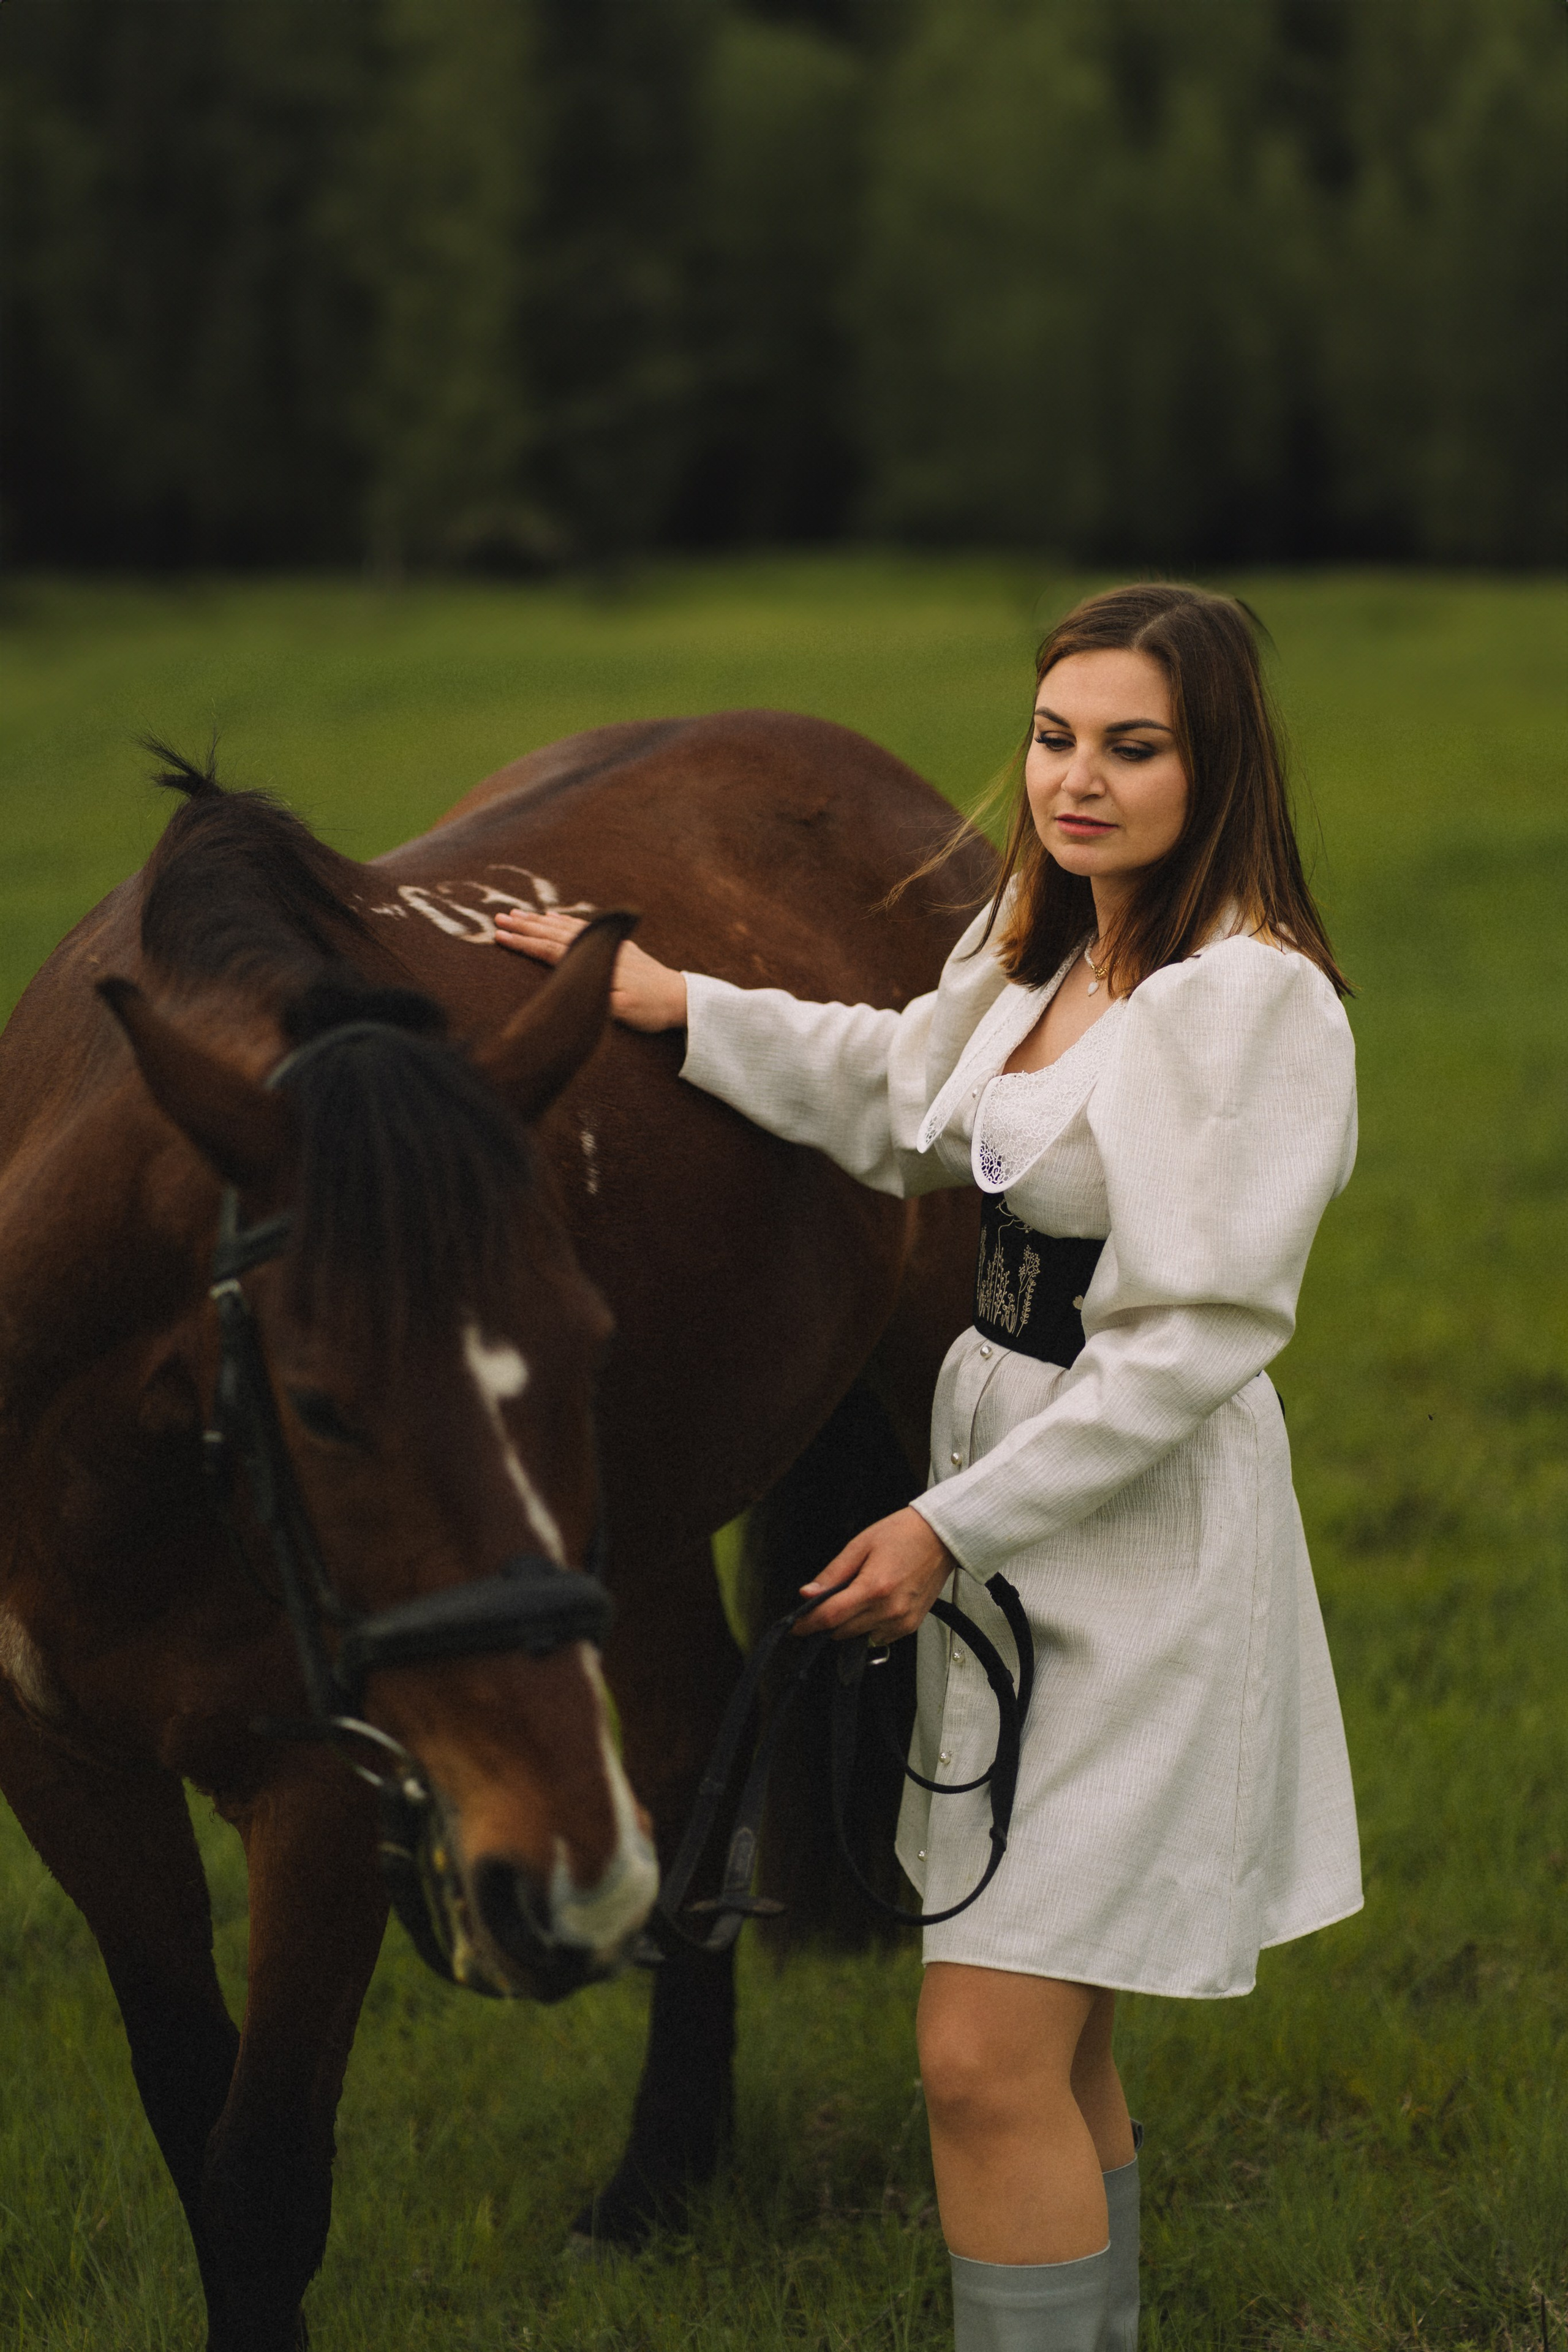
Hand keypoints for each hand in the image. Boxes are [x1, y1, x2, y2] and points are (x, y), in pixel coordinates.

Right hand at [494, 907, 687, 1031]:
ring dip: (539, 921)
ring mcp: (607, 943)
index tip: (498, 936)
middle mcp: (598, 946)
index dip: (523, 943)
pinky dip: (563, 921)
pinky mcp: (616, 945)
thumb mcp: (619, 1009)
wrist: (681, 997)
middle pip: (553, 933)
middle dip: (524, 926)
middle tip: (497, 918)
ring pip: (565, 927)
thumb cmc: (649, 1009)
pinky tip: (552, 917)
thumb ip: (592, 993)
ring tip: (516, 914)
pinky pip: (583, 927)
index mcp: (593, 962)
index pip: (550, 950)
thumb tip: (566, 979)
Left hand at [795, 1507, 955, 1645]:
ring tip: (858, 1596)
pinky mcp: (911, 1626)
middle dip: (828, 1621)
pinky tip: (875, 1603)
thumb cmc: (903, 1534)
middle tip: (826, 1602)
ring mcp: (902, 1621)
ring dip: (849, 1624)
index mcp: (874, 1587)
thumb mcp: (860, 1545)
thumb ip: (833, 1573)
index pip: (830, 1617)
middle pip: (842, 1631)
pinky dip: (869, 1626)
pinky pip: (879, 1637)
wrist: (941, 1537)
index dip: (808, 1624)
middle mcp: (889, 1610)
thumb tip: (808, 1593)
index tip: (795, 1626)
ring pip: (859, 1637)